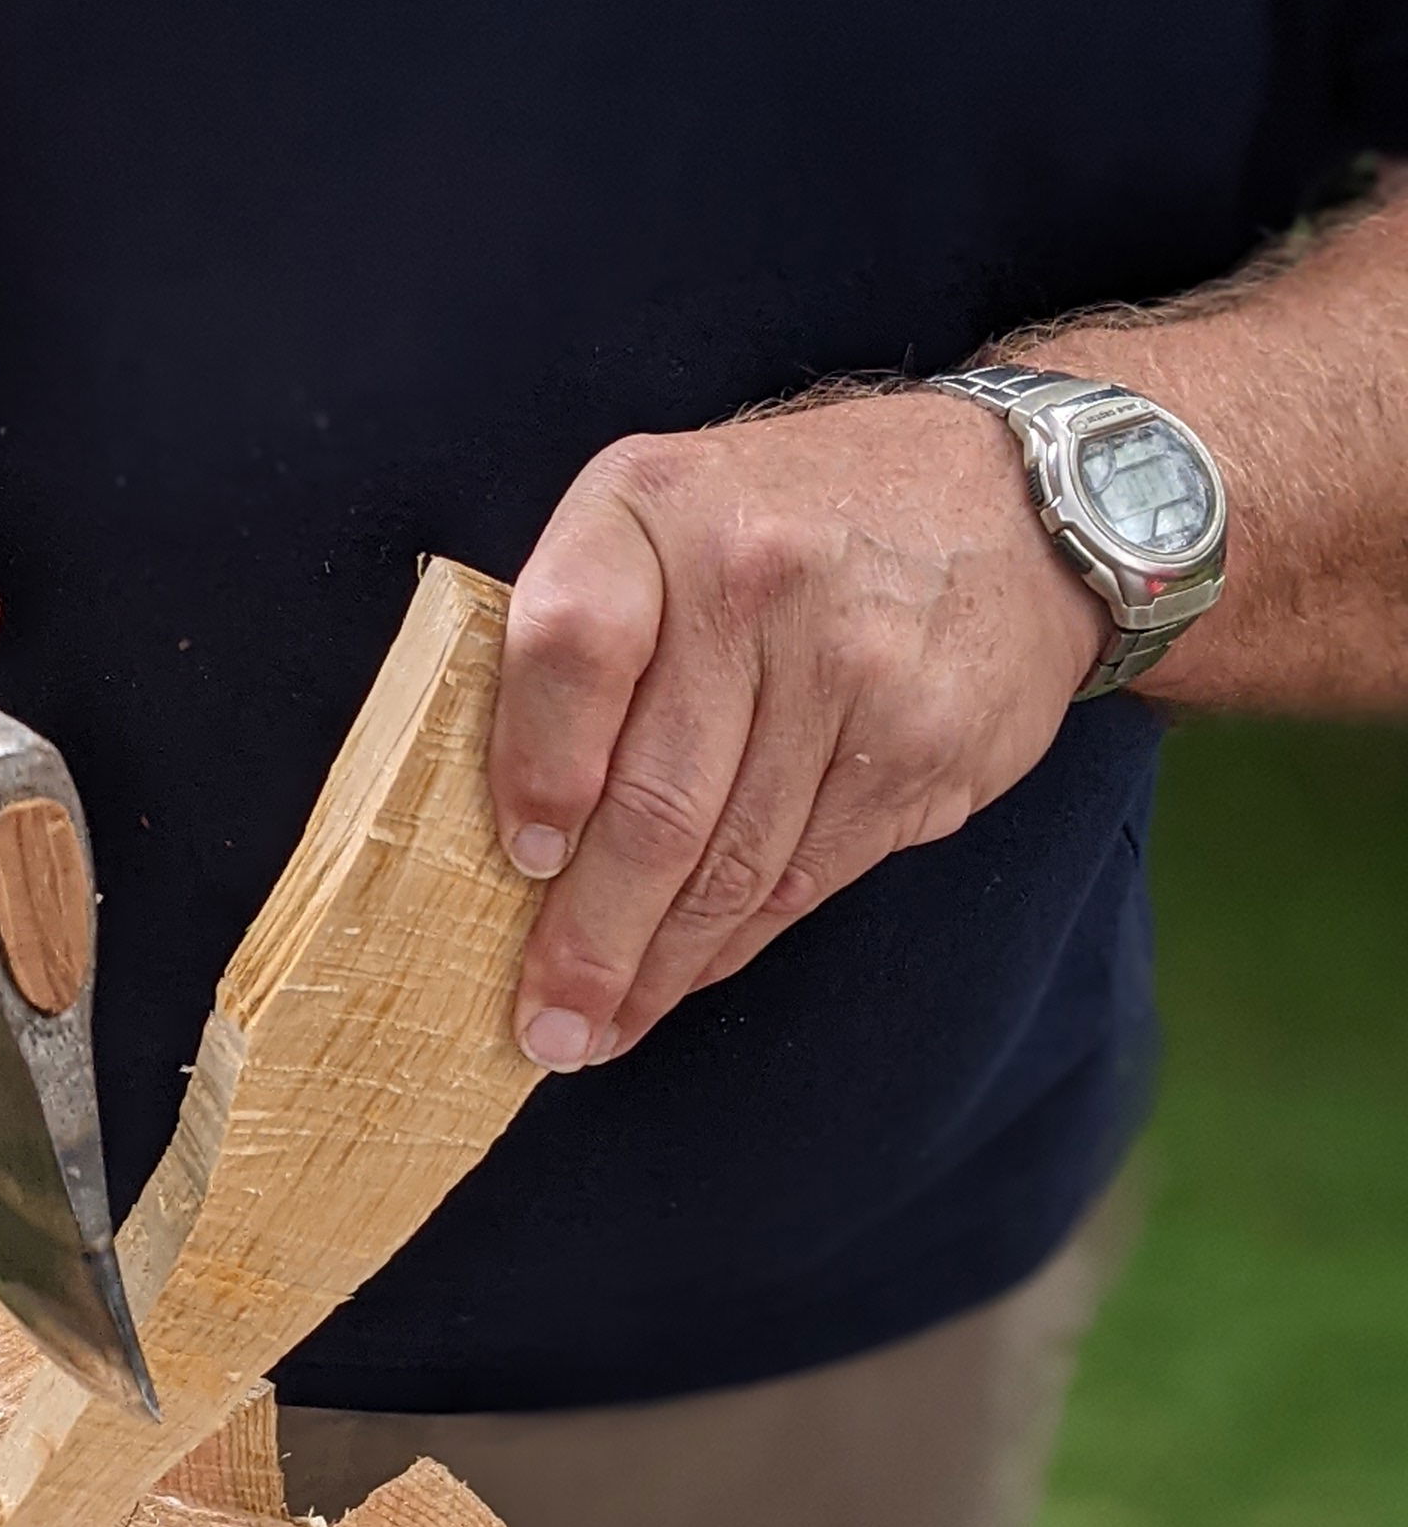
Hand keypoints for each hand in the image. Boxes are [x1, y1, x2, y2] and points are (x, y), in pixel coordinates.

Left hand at [487, 391, 1107, 1067]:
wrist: (1013, 498)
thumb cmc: (787, 520)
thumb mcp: (660, 510)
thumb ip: (581, 625)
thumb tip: (513, 819)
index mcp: (657, 509)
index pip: (572, 647)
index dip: (536, 769)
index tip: (519, 864)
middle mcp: (756, 583)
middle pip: (656, 800)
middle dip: (589, 940)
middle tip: (546, 1028)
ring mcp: (853, 670)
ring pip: (731, 864)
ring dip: (658, 968)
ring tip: (602, 1028)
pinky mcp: (923, 747)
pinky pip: (805, 877)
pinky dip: (736, 943)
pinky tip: (688, 975)